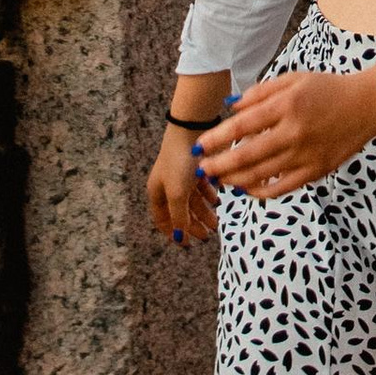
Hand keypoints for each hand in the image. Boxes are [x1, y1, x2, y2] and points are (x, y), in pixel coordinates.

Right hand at [150, 73, 229, 245]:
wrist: (190, 130)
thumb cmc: (179, 163)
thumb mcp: (178, 194)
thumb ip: (179, 216)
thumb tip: (181, 237)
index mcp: (157, 192)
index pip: (162, 219)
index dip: (173, 232)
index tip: (186, 244)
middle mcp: (167, 184)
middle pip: (180, 210)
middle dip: (193, 224)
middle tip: (208, 235)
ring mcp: (180, 174)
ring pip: (193, 199)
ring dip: (204, 211)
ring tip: (217, 222)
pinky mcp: (193, 165)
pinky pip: (201, 185)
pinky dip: (209, 193)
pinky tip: (218, 198)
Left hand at [193, 67, 375, 202]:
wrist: (368, 104)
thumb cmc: (327, 89)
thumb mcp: (292, 79)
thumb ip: (260, 93)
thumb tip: (231, 108)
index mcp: (286, 105)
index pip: (241, 126)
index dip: (216, 139)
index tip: (199, 146)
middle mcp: (294, 131)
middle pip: (246, 155)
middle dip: (219, 165)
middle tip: (202, 169)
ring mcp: (306, 154)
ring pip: (262, 175)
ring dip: (236, 180)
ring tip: (221, 179)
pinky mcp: (317, 170)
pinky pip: (283, 187)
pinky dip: (262, 191)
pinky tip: (248, 189)